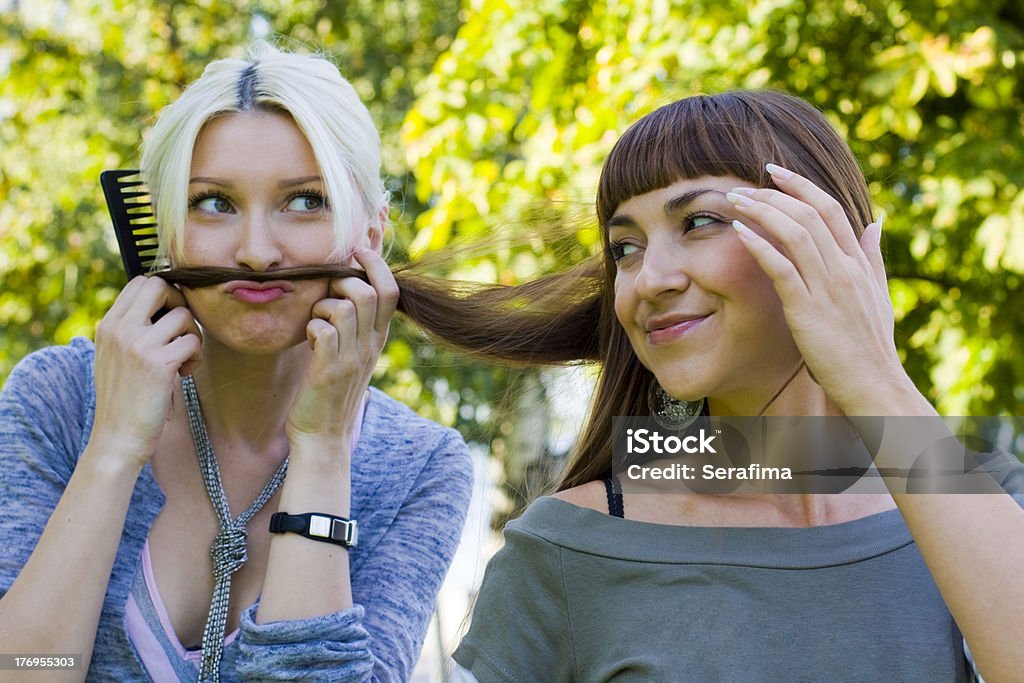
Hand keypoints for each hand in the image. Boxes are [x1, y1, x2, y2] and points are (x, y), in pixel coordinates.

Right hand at [91, 276, 202, 466]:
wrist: (116, 438)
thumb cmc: (123, 399)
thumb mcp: (114, 356)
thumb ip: (130, 330)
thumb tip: (163, 305)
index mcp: (108, 325)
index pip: (140, 282)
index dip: (165, 294)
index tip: (170, 317)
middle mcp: (120, 329)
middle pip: (161, 285)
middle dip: (181, 303)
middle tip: (182, 331)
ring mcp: (138, 344)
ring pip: (184, 315)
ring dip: (193, 336)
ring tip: (183, 359)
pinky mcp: (158, 363)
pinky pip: (193, 342)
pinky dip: (196, 357)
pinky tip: (184, 374)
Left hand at [286, 248, 398, 449]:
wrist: (323, 436)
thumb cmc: (331, 390)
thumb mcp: (353, 354)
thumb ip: (354, 325)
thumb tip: (345, 286)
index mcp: (378, 339)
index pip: (391, 290)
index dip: (376, 264)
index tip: (357, 253)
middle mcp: (369, 346)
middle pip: (369, 292)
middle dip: (344, 279)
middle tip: (327, 289)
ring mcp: (351, 359)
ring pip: (343, 307)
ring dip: (324, 303)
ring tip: (316, 317)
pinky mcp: (328, 371)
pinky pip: (323, 331)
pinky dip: (312, 326)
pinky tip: (307, 338)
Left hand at [726, 165, 905, 410]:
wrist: (874, 383)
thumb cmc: (872, 344)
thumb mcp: (878, 295)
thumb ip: (872, 257)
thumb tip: (874, 222)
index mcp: (858, 263)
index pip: (831, 209)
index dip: (802, 186)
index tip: (776, 173)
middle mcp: (845, 269)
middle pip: (810, 214)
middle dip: (776, 193)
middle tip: (746, 183)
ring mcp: (828, 288)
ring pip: (795, 233)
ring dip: (763, 211)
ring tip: (736, 201)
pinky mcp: (808, 309)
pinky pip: (782, 268)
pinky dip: (759, 245)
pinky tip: (739, 231)